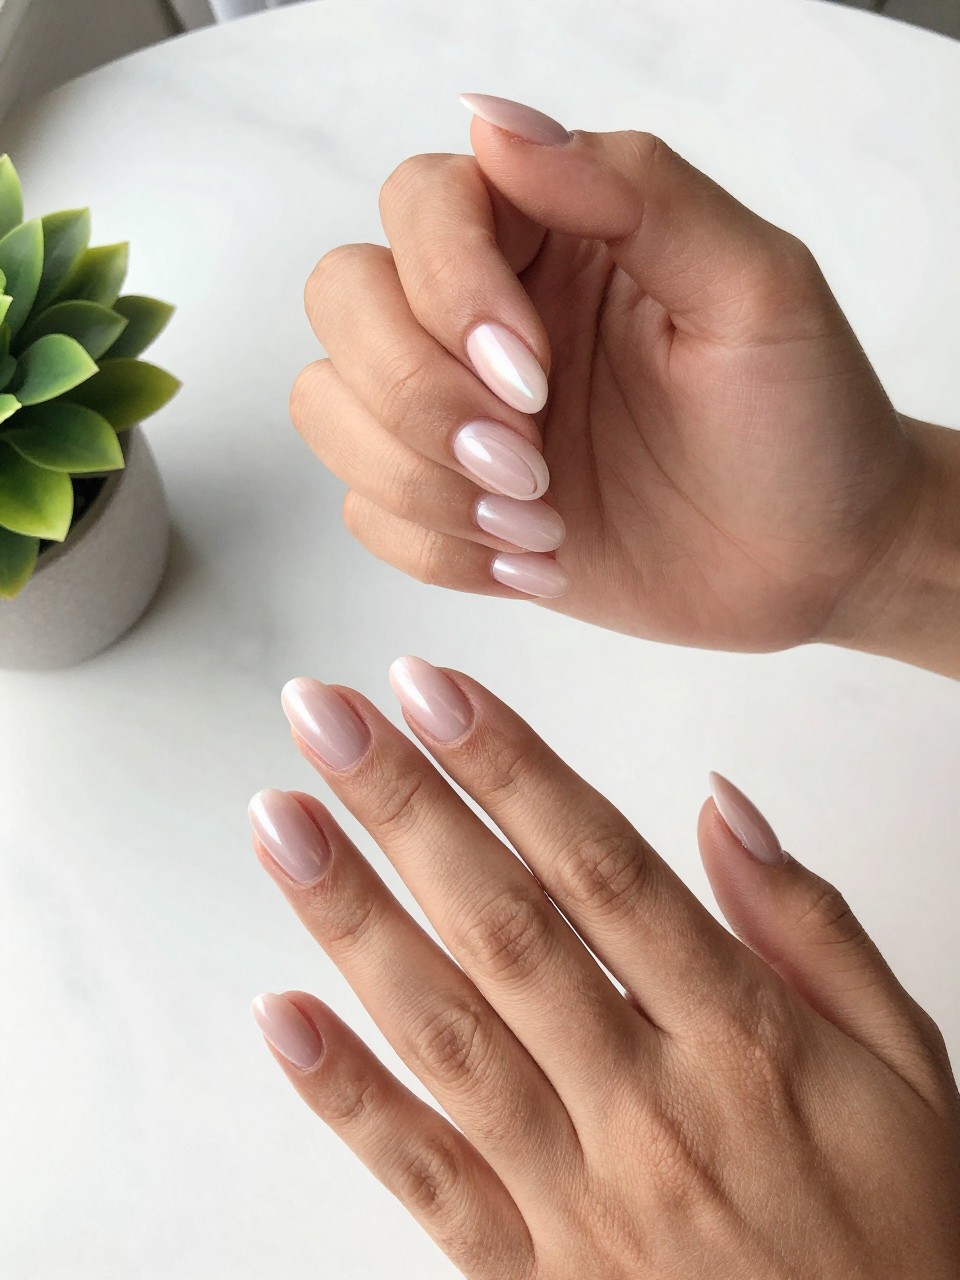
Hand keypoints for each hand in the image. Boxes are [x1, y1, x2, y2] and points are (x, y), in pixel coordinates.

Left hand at [248, 657, 959, 1277]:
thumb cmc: (896, 1223)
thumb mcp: (903, 1059)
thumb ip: (810, 924)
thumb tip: (721, 806)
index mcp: (741, 1034)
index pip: (600, 865)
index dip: (508, 766)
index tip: (434, 692)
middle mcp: (648, 1103)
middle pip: (503, 926)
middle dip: (403, 808)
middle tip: (326, 718)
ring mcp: (579, 1192)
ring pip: (445, 1033)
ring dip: (351, 919)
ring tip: (281, 823)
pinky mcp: (532, 1275)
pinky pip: (425, 1178)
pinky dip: (346, 1096)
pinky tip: (281, 1015)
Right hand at [288, 94, 951, 657]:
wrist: (810, 562)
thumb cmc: (802, 420)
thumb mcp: (754, 288)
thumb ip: (635, 188)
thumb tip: (492, 121)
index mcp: (552, 231)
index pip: (420, 205)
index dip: (449, 290)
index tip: (534, 378)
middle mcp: (486, 310)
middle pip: (344, 298)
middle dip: (418, 395)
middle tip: (530, 466)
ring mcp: (458, 411)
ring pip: (330, 406)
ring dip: (416, 479)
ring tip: (537, 526)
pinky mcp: (448, 503)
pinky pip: (366, 512)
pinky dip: (436, 548)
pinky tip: (532, 562)